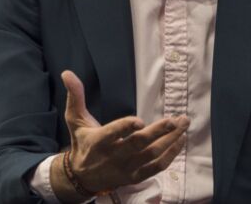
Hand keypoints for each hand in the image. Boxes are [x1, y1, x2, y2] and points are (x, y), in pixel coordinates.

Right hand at [50, 70, 188, 199]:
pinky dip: (170, 155)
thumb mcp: (74, 119)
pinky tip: (180, 141)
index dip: (126, 128)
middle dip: (159, 132)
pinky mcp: (135, 177)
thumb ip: (75, 96)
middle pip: (139, 144)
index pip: (113, 133)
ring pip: (151, 155)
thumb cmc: (81, 142)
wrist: (82, 176)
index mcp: (98, 141)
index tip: (140, 121)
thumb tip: (67, 73)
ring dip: (170, 140)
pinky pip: (156, 167)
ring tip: (183, 126)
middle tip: (176, 120)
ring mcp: (126, 168)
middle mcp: (114, 156)